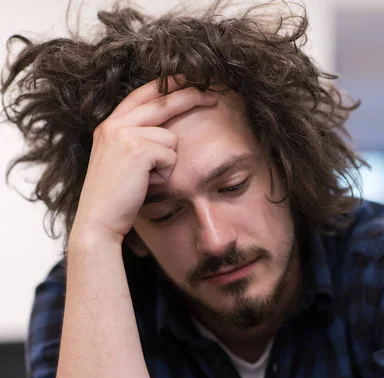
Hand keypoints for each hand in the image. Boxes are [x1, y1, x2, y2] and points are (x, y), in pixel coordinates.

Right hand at [72, 76, 216, 243]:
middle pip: (162, 100)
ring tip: (146, 181)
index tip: (189, 79)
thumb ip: (136, 141)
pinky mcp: (138, 149)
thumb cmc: (114, 199)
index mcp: (109, 126)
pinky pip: (171, 156)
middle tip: (214, 95)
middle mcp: (114, 124)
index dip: (168, 84)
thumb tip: (167, 132)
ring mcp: (124, 134)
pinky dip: (165, 174)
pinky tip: (147, 185)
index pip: (143, 94)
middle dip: (191, 95)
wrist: (98, 222)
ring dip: (167, 163)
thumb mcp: (120, 162)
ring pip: (170, 138)